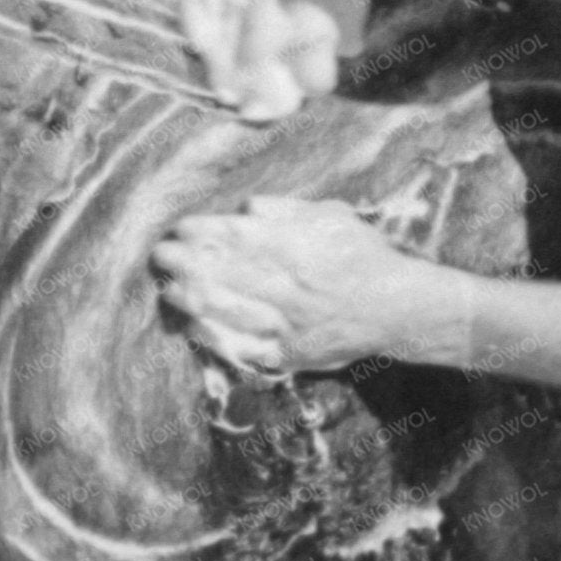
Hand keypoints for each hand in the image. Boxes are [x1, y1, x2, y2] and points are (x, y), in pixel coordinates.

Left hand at [152, 196, 452, 375]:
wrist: (399, 309)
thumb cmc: (366, 257)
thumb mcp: (334, 218)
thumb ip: (288, 211)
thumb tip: (248, 207)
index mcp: (299, 249)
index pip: (238, 238)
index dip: (202, 234)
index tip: (180, 229)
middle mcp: (289, 287)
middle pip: (224, 274)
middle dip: (185, 264)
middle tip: (161, 256)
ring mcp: (288, 325)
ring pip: (227, 311)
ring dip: (191, 299)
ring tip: (169, 288)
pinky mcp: (290, 354)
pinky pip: (244, 348)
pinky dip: (215, 337)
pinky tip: (193, 326)